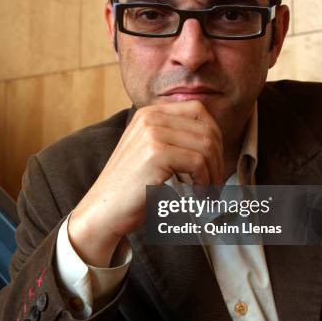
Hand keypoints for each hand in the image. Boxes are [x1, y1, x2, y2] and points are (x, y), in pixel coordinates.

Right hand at [68, 100, 222, 265]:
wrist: (103, 210)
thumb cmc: (133, 187)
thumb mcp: (153, 152)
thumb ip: (175, 138)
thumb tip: (215, 139)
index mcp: (150, 113)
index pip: (199, 110)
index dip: (214, 136)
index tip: (214, 163)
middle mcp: (150, 117)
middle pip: (206, 128)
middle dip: (218, 159)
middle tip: (214, 183)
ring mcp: (151, 133)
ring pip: (206, 146)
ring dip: (212, 173)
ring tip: (205, 191)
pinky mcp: (155, 153)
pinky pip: (197, 162)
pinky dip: (204, 181)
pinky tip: (196, 195)